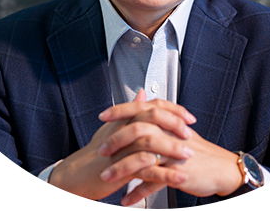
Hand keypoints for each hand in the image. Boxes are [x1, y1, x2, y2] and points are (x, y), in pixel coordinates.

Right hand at [44, 90, 194, 207]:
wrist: (79, 173)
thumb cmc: (98, 150)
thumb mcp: (115, 126)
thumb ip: (131, 109)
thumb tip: (142, 93)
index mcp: (127, 118)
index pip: (154, 107)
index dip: (174, 110)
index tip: (189, 117)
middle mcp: (126, 129)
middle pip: (154, 119)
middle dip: (176, 125)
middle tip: (190, 134)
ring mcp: (124, 148)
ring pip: (152, 143)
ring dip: (173, 149)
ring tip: (188, 155)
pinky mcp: (123, 169)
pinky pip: (148, 170)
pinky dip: (166, 174)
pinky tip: (178, 177)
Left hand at [99, 99, 261, 207]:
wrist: (221, 168)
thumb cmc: (197, 149)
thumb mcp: (176, 129)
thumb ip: (157, 114)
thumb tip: (140, 98)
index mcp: (167, 120)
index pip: (140, 108)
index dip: (120, 110)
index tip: (103, 116)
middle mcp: (169, 133)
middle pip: (137, 131)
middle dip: (115, 141)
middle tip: (101, 150)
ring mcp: (173, 153)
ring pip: (142, 159)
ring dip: (121, 170)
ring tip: (106, 178)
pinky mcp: (177, 173)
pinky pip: (152, 183)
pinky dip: (137, 192)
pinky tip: (125, 198)